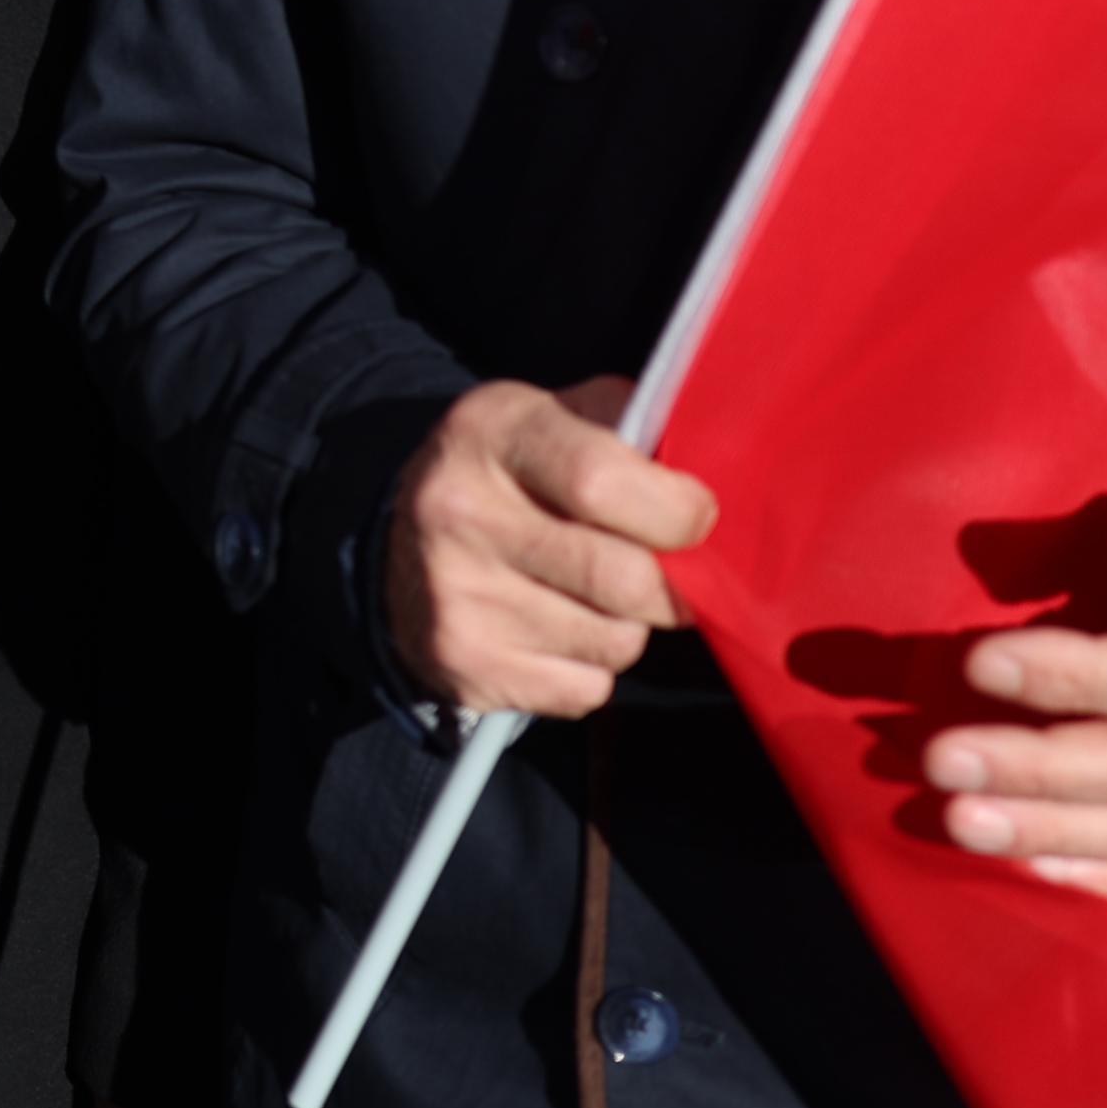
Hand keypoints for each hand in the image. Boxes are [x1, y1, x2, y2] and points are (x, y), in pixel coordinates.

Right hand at [384, 375, 715, 719]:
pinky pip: (586, 689)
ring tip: (593, 595)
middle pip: (622, 578)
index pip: (600, 481)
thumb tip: (709, 475)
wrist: (398, 549)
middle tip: (665, 572)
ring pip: (615, 642)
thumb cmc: (510, 476)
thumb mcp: (554, 418)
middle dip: (670, 586)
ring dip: (628, 626)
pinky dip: (592, 668)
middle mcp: (460, 512)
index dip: (674, 510)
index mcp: (491, 433)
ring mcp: (458, 597)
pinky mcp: (466, 666)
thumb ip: (630, 429)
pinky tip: (559, 630)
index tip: (696, 517)